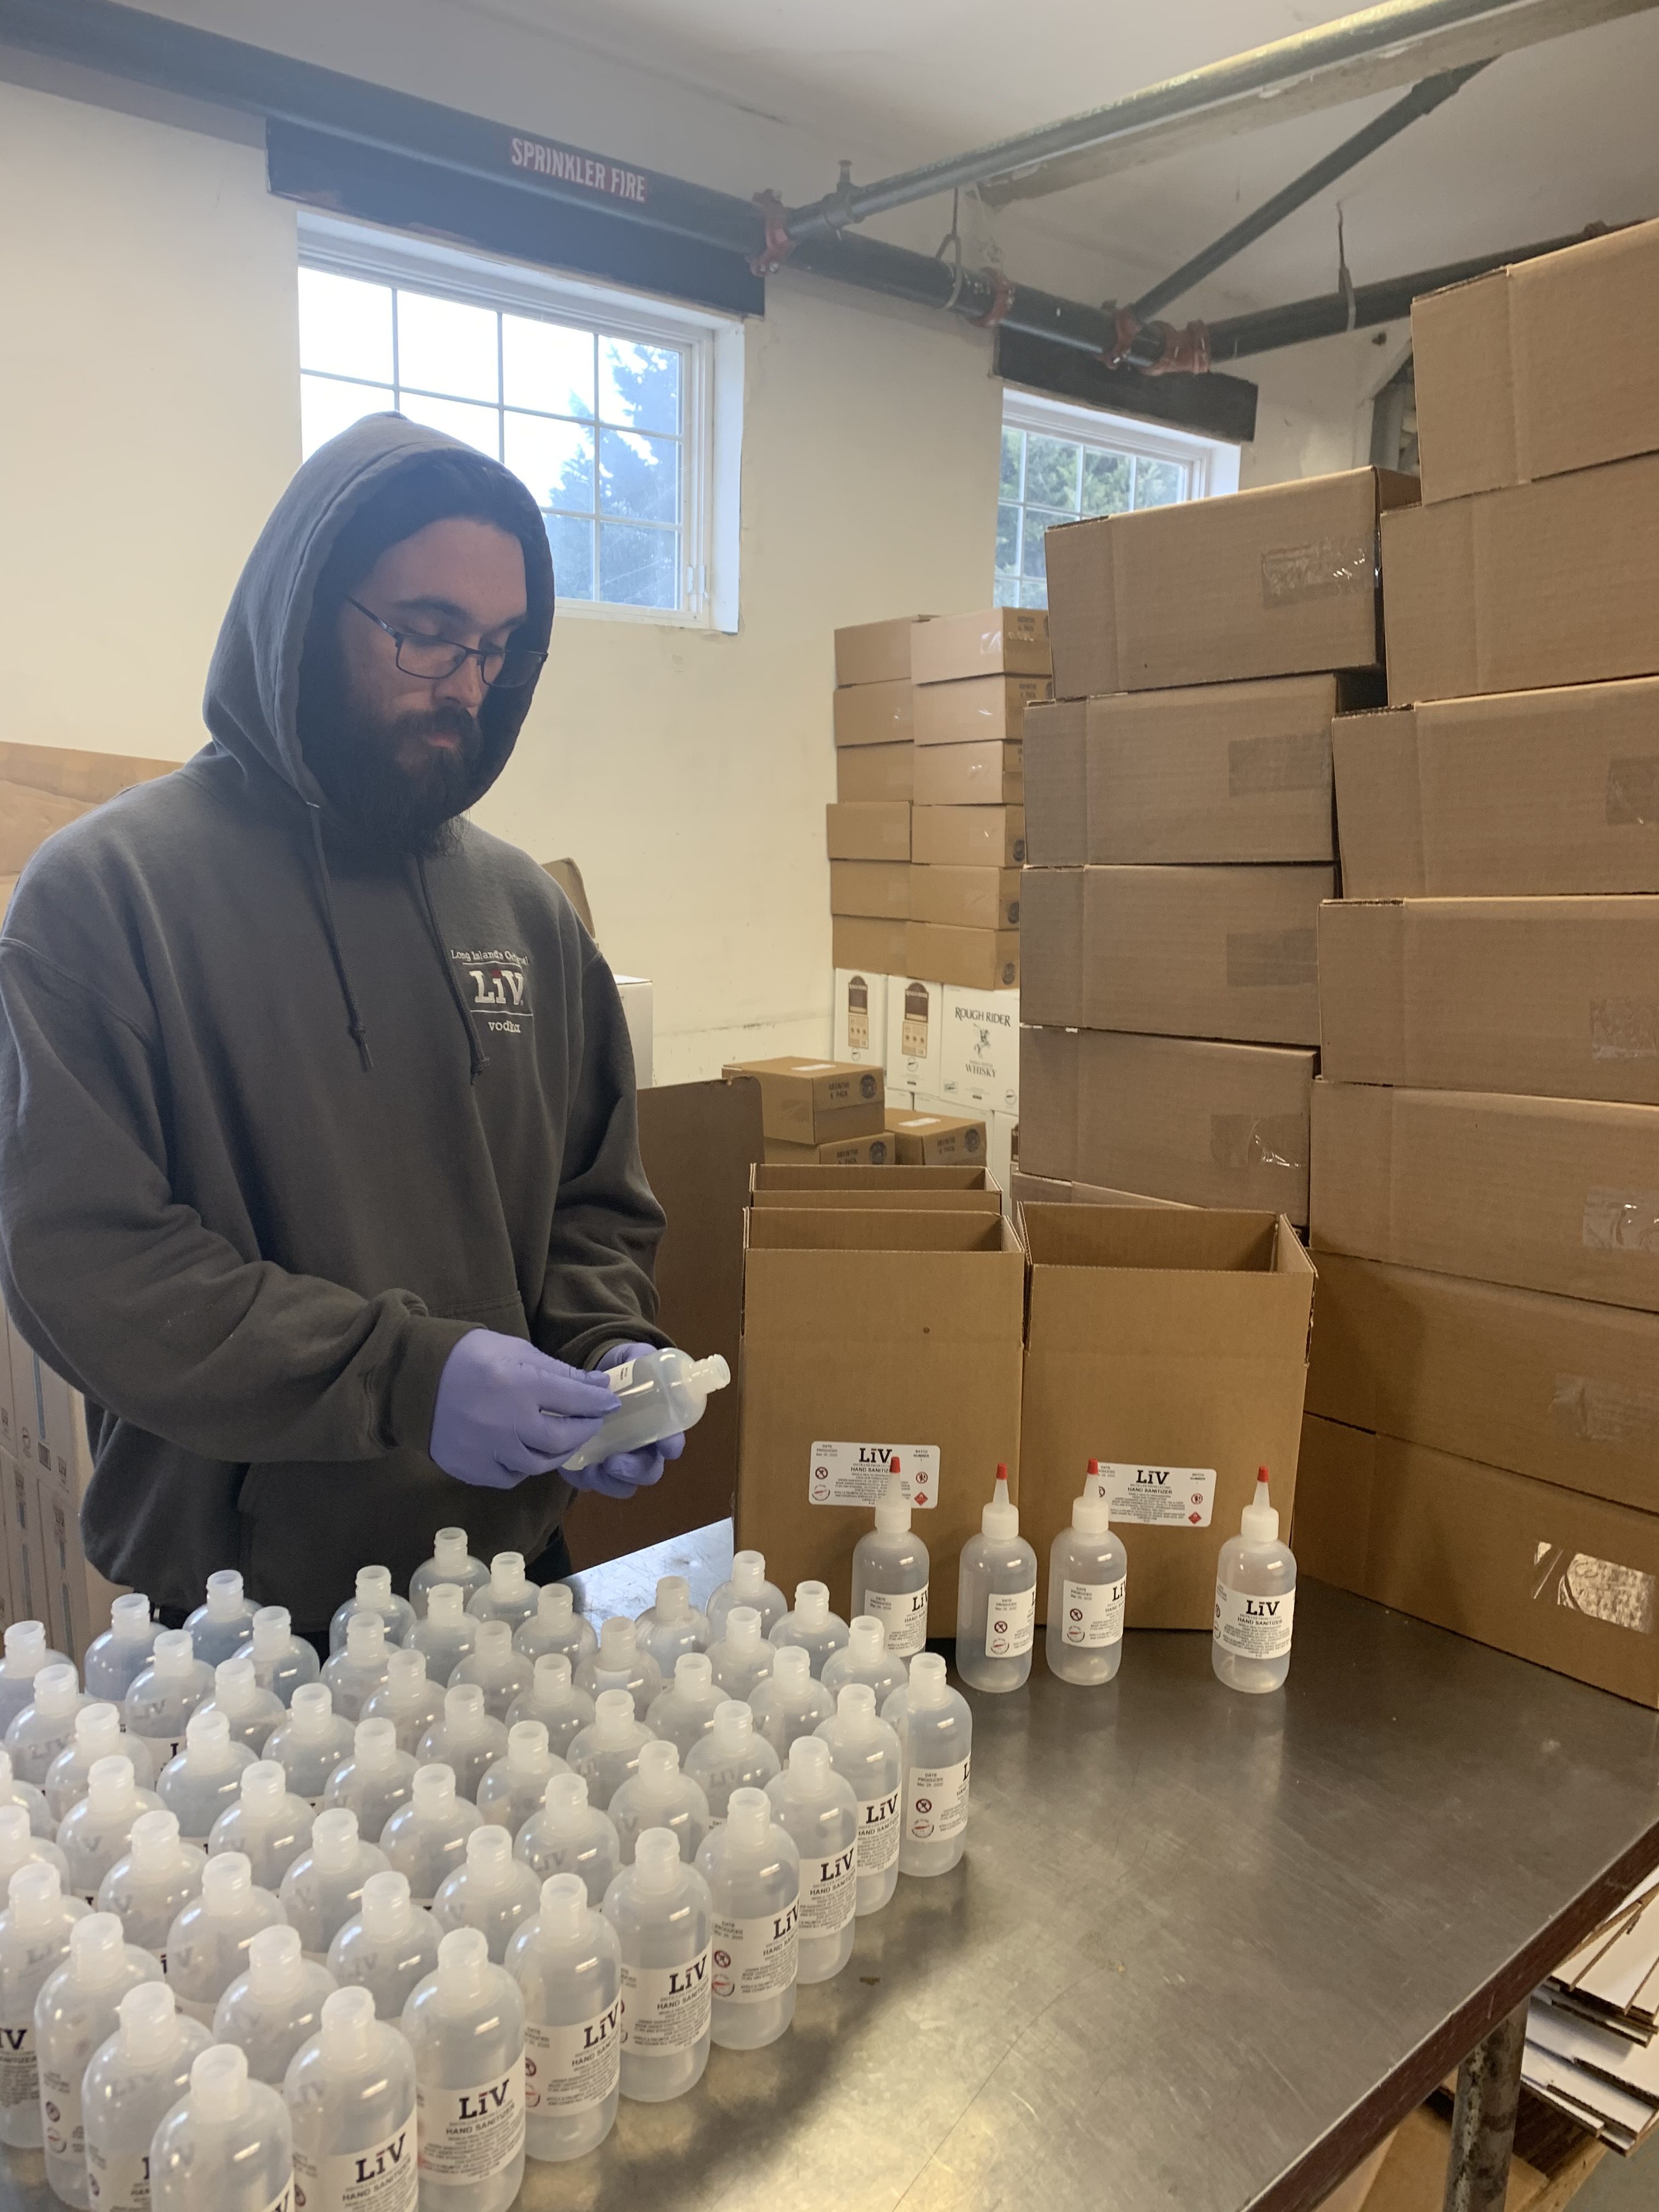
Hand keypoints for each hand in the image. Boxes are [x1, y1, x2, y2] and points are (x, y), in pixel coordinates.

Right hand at [430, 1330, 618, 1490]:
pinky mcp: (471, 1468)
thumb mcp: (516, 1350)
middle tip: (591, 1422)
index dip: (599, 1402)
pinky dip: (525, 1467)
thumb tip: (598, 1386)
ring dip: (559, 1453)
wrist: (414, 1378)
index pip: (576, 1399)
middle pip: (563, 1438)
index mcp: (520, 1384)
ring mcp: (488, 1450)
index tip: (609, 1402)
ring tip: (564, 1439)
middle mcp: (507, 1422)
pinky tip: (528, 1452)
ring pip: (539, 1464)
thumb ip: (559, 1371)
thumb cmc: (470, 1357)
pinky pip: (510, 1476)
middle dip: (585, 1430)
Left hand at [570, 1341, 686, 1500]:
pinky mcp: (591, 1466)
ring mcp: (617, 1460)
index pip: (672, 1442)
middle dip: (634, 1471)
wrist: (592, 1382)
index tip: (666, 1446)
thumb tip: (641, 1359)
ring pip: (622, 1485)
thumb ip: (639, 1357)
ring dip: (609, 1482)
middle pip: (648, 1471)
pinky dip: (585, 1480)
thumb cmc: (621, 1372)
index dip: (672, 1445)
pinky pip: (591, 1484)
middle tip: (614, 1462)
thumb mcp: (632, 1358)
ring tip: (592, 1468)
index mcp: (659, 1425)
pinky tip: (576, 1467)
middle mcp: (642, 1448)